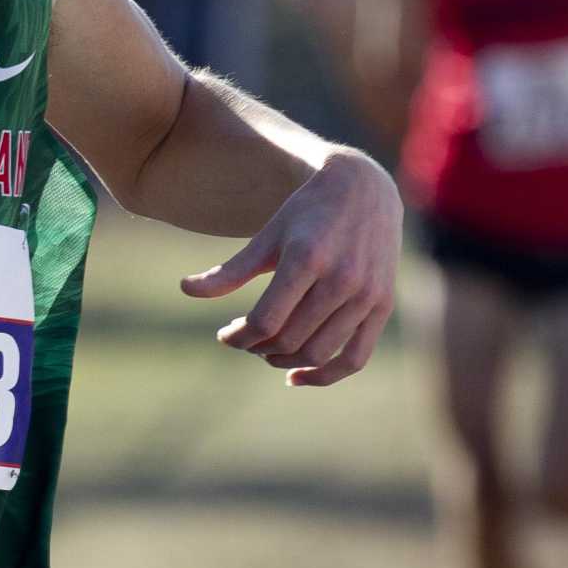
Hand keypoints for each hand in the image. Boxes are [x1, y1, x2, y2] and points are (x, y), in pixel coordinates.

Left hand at [179, 151, 402, 386]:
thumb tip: (185, 289)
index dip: (238, 336)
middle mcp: (341, 278)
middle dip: (258, 347)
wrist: (363, 190)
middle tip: (246, 338)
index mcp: (307, 257)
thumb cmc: (306, 213)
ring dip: (285, 361)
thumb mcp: (268, 236)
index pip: (265, 320)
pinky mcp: (383, 306)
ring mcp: (366, 294)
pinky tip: (296, 376)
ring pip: (319, 352)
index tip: (225, 334)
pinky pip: (355, 359)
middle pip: (289, 338)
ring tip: (267, 351)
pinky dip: (325, 376)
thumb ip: (231, 269)